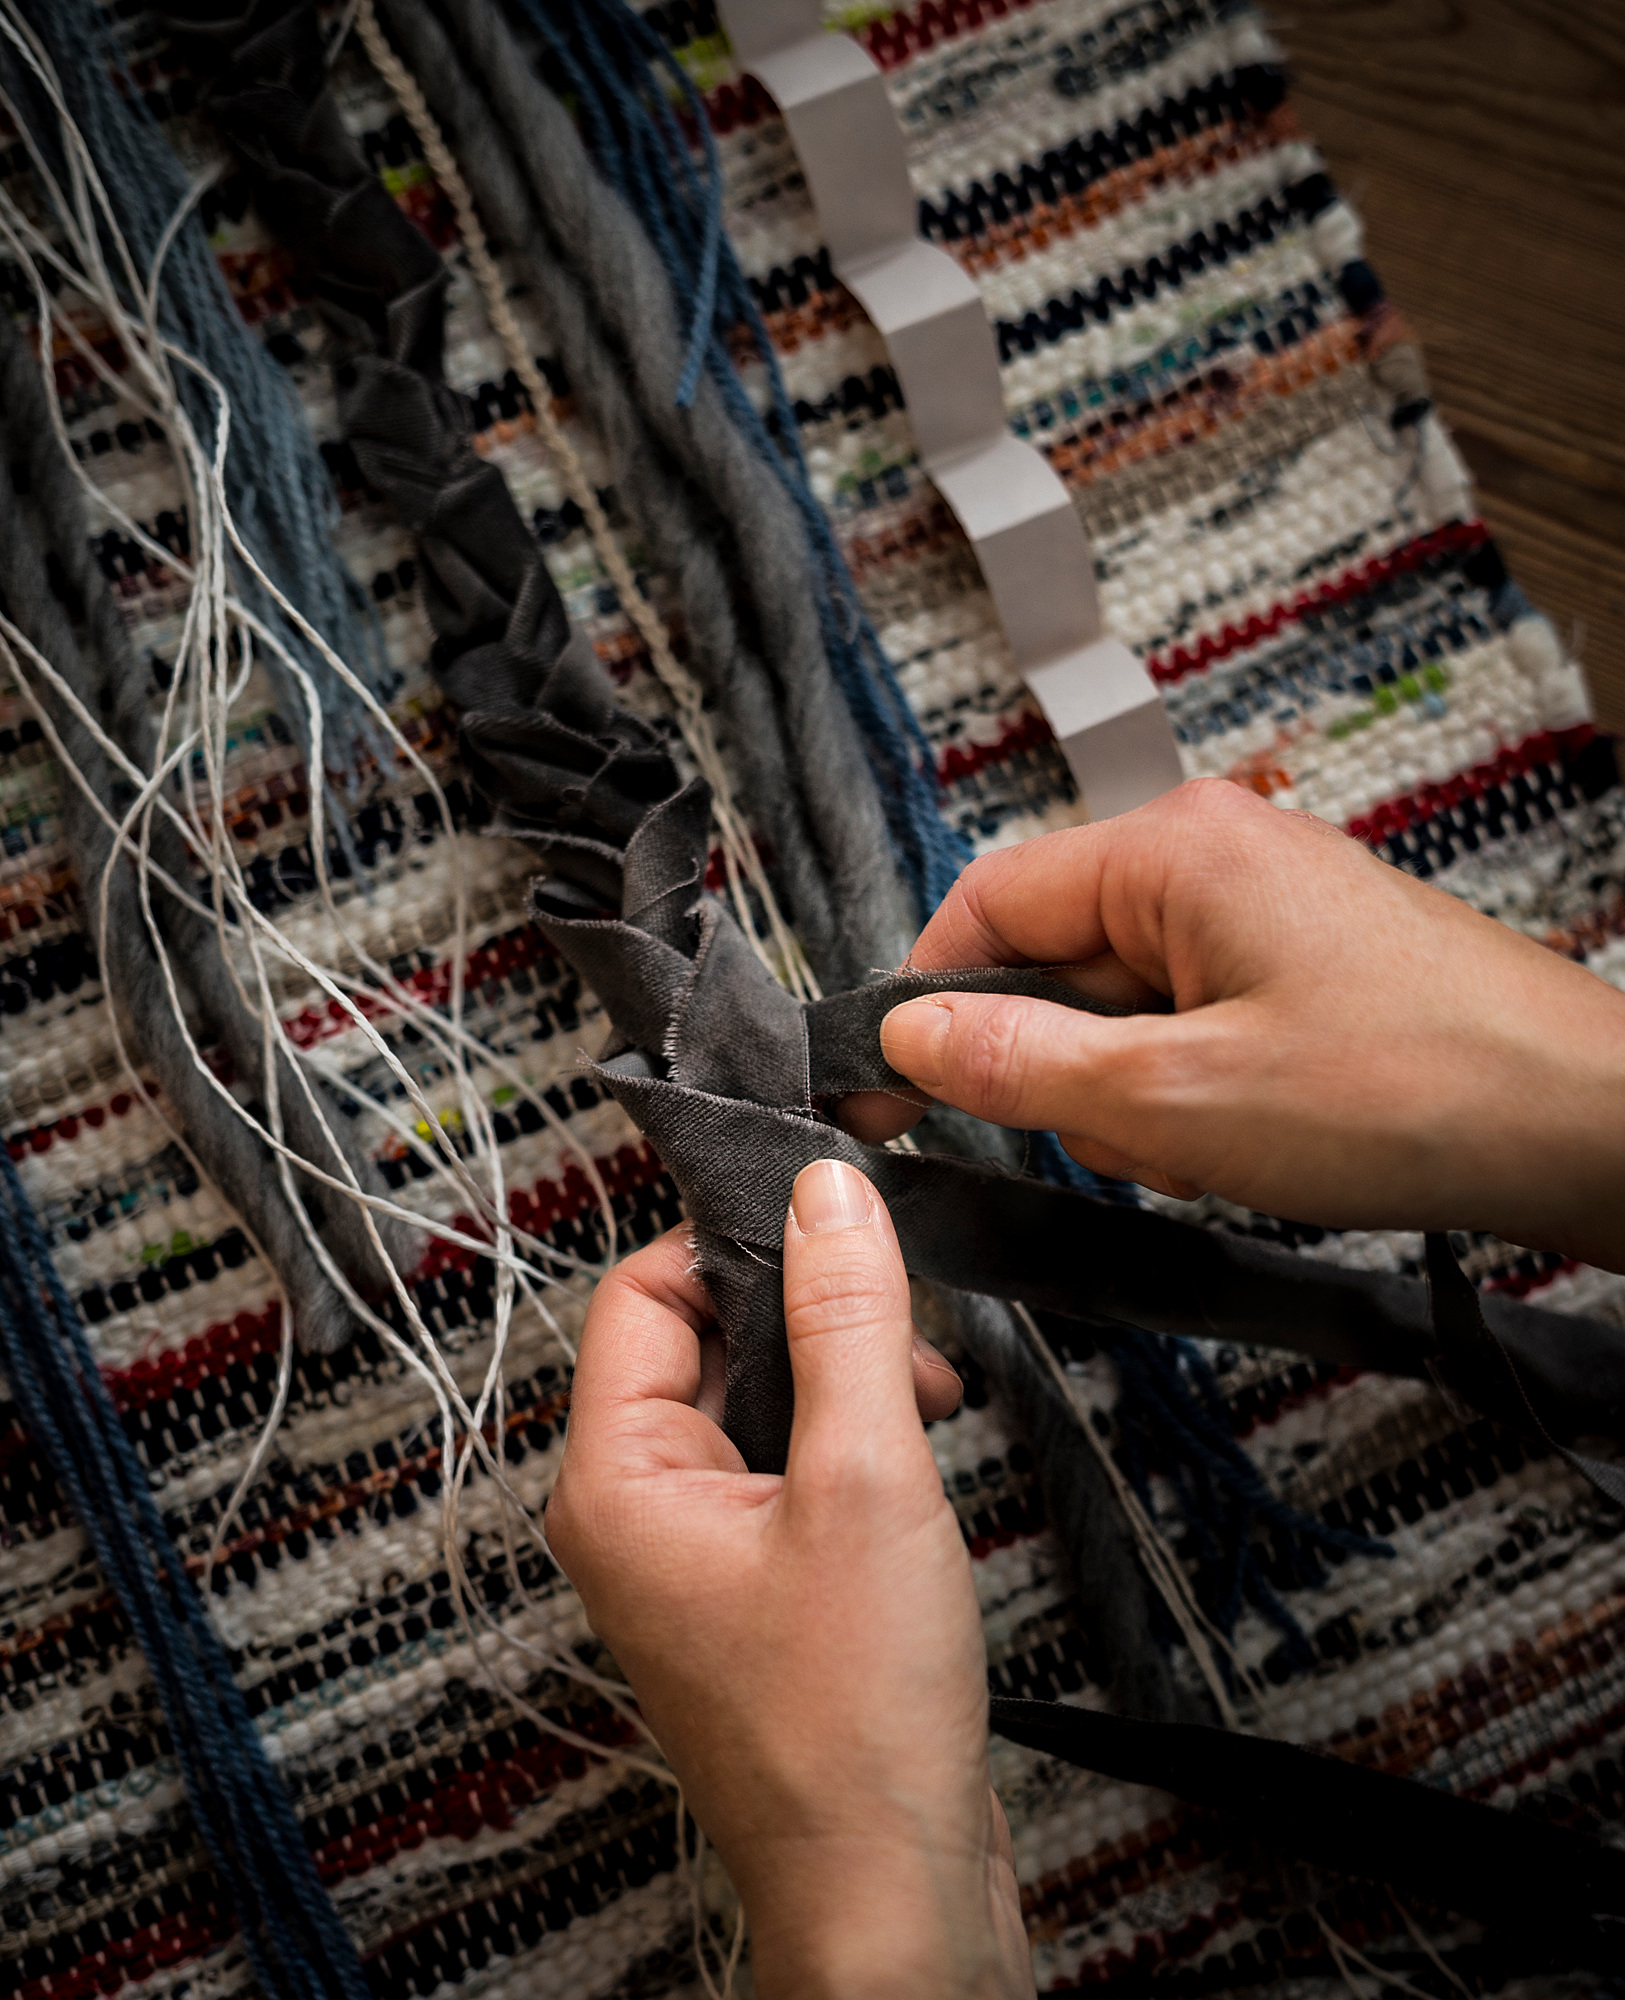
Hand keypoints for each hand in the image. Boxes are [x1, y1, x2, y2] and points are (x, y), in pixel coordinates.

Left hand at [545, 1161, 1032, 1999]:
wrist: (894, 1893)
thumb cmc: (855, 1728)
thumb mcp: (865, 1478)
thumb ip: (847, 1320)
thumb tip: (828, 1199)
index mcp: (616, 1481)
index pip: (644, 1291)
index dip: (737, 1244)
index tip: (828, 1225)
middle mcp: (636, 1514)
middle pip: (704, 1341)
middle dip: (811, 1322)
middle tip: (899, 1338)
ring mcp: (692, 1556)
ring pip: (754, 1403)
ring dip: (842, 1384)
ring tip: (923, 1411)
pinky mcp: (752, 1588)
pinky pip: (784, 1468)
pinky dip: (851, 1446)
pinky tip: (916, 1464)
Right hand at [851, 778, 1624, 1271]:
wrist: (1591, 1125)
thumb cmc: (1419, 1090)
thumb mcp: (1178, 1097)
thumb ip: (1023, 1064)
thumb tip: (907, 1033)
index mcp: (1174, 850)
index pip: (988, 900)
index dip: (928, 998)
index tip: (890, 1083)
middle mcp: (1215, 858)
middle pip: (1057, 965)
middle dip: (1071, 1074)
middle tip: (1130, 1138)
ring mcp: (1263, 913)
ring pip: (1125, 1015)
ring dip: (1139, 1102)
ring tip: (1218, 1145)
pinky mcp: (1301, 969)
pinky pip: (1192, 1033)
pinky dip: (1197, 1100)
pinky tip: (1255, 1143)